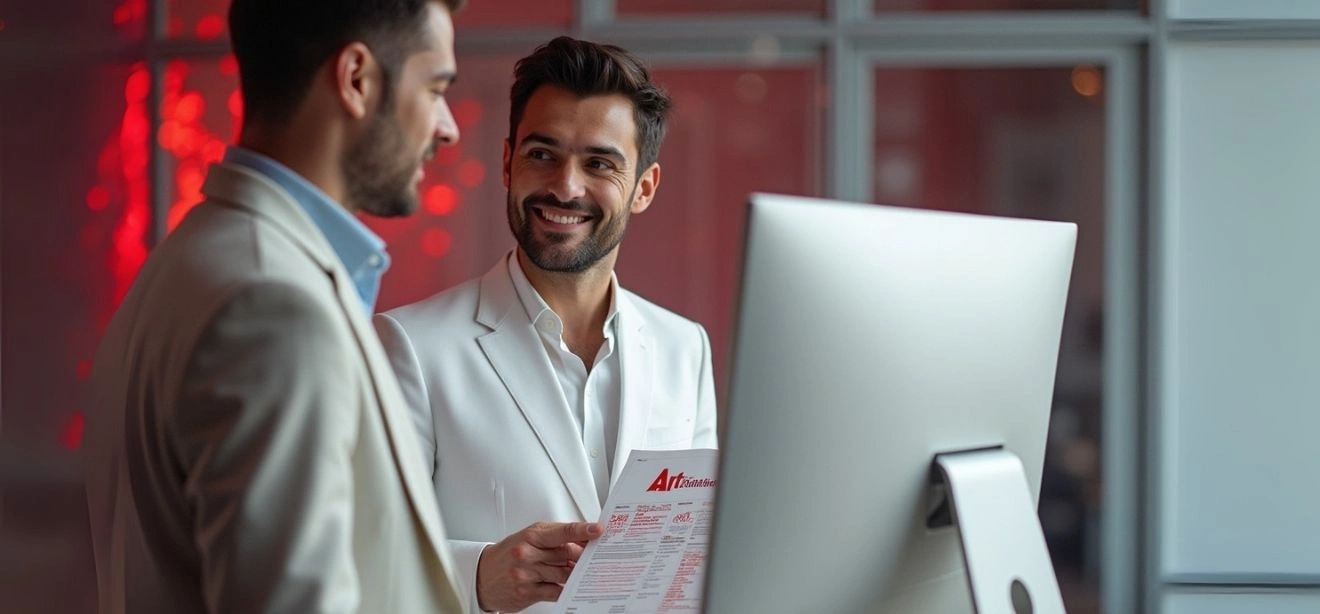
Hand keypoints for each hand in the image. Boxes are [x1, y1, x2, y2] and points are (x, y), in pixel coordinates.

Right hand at [476, 521, 603, 611]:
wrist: (483, 575)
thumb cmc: (510, 554)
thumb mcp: (530, 537)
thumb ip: (556, 537)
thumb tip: (584, 540)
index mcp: (531, 536)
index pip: (562, 532)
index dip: (581, 530)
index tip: (597, 530)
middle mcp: (527, 553)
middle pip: (567, 554)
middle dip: (582, 556)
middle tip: (595, 555)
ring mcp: (526, 574)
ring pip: (564, 574)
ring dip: (575, 574)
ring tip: (578, 571)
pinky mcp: (526, 592)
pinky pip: (556, 591)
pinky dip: (565, 589)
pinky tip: (569, 586)